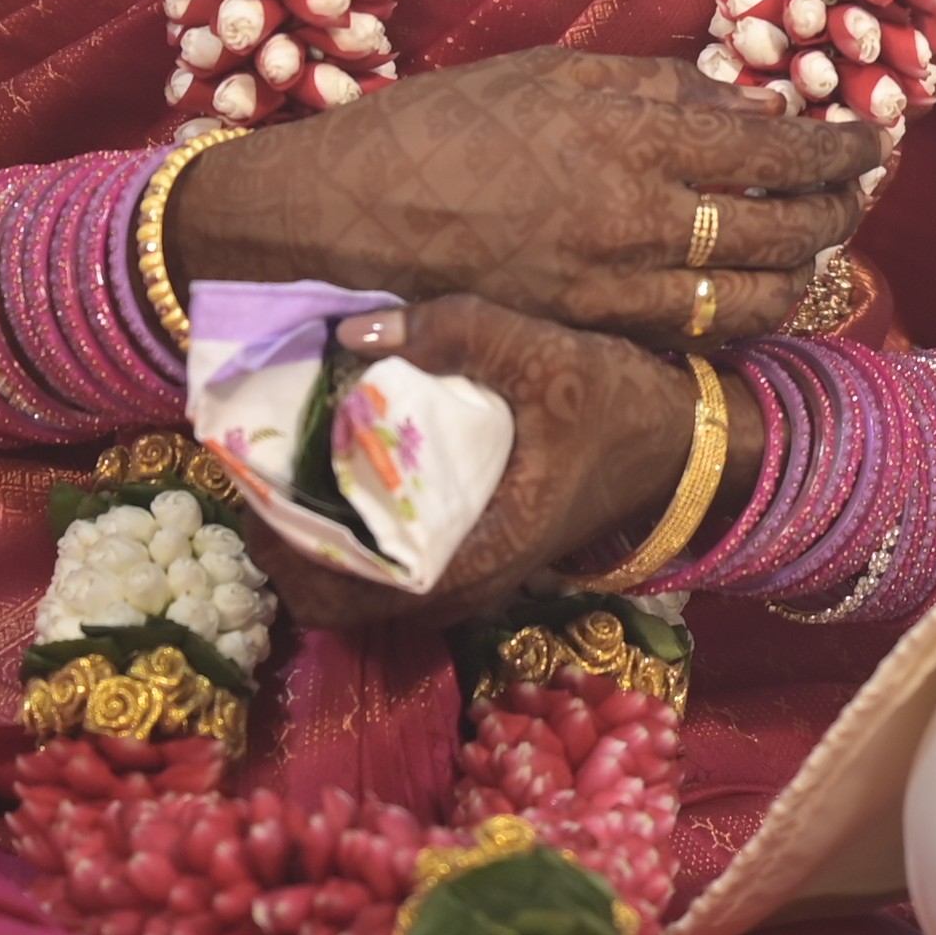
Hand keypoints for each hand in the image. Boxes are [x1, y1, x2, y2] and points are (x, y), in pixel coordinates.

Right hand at [169, 45, 873, 350]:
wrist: (339, 219)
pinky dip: (739, 319)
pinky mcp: (585, 336)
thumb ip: (649, 87)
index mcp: (627, 137)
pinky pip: (692, 335)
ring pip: (751, 299)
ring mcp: (612, 289)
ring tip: (822, 249)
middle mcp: (634, 220)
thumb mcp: (544, 74)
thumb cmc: (433, 127)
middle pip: (780, 230)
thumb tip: (736, 96)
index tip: (871, 135)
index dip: (834, 145)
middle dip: (837, 211)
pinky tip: (755, 298)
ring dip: (804, 275)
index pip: (770, 146)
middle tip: (858, 192)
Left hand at [241, 294, 704, 637]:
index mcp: (476, 559)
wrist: (687, 443)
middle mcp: (464, 586)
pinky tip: (334, 468)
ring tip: (281, 469)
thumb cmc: (621, 408)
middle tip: (253, 475)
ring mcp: (467, 575)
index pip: (348, 594)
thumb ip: (461, 333)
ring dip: (313, 542)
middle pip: (338, 603)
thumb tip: (351, 331)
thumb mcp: (550, 358)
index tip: (248, 490)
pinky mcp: (471, 552)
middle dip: (284, 548)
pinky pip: (385, 567)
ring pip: (358, 589)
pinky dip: (347, 533)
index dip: (284, 551)